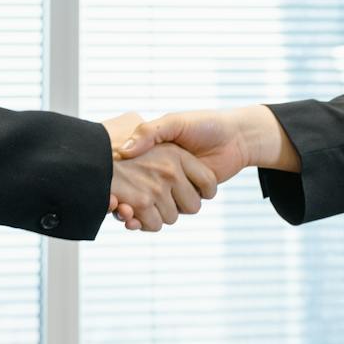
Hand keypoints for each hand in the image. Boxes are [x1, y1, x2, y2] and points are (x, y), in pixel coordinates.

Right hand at [109, 105, 296, 228]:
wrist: (237, 137)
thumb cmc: (205, 124)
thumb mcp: (174, 122)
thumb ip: (149, 132)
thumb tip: (124, 151)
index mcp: (156, 153)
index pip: (128, 173)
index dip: (116, 184)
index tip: (106, 191)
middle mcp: (163, 171)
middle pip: (138, 195)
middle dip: (125, 201)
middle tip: (113, 204)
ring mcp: (175, 186)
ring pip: (150, 207)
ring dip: (137, 212)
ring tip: (123, 211)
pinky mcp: (190, 197)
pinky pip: (166, 214)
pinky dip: (148, 221)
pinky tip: (133, 221)